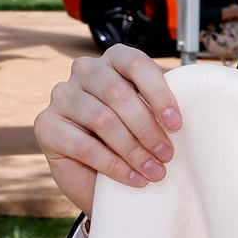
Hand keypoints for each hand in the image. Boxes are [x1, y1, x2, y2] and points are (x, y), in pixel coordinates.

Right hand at [33, 44, 182, 215]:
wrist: (98, 176)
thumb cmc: (130, 137)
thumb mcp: (148, 117)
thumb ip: (159, 107)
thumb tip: (191, 112)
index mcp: (114, 59)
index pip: (137, 64)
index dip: (159, 94)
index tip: (177, 124)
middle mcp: (85, 71)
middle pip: (119, 93)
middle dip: (148, 128)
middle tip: (167, 155)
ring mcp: (62, 96)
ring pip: (102, 119)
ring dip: (133, 149)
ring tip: (154, 171)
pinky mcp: (46, 125)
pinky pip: (83, 145)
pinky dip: (113, 165)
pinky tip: (133, 178)